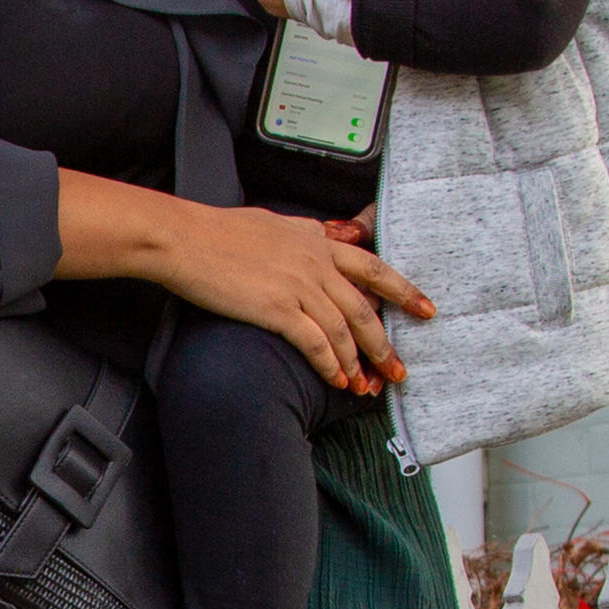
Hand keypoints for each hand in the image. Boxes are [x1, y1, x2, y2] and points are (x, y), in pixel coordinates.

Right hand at [54, 172, 431, 393]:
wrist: (185, 238)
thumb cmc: (217, 231)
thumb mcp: (271, 223)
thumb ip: (300, 236)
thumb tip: (314, 238)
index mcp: (316, 240)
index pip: (371, 267)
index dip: (402, 290)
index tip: (424, 308)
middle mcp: (316, 262)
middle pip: (366, 307)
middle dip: (386, 343)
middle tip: (400, 368)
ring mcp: (299, 286)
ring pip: (345, 330)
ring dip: (358, 363)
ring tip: (365, 386)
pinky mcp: (278, 308)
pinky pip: (316, 343)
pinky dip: (331, 364)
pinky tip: (336, 379)